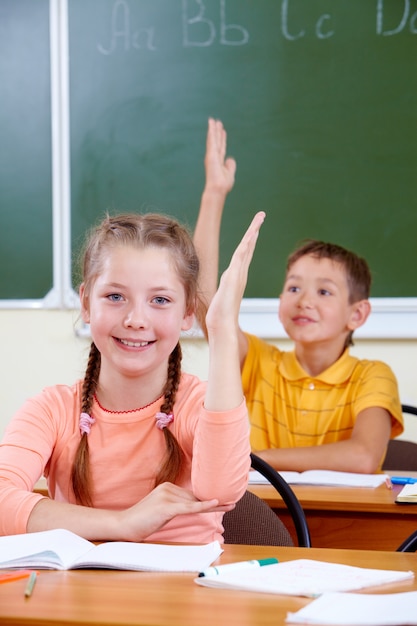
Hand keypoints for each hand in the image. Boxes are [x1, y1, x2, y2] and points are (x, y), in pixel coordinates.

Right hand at [118, 482, 234, 541]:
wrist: (124, 525)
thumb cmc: (142, 521)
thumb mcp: (162, 511)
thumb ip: (176, 506)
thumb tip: (192, 507)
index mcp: (167, 487)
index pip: (192, 494)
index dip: (208, 498)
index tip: (224, 499)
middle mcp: (168, 488)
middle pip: (196, 497)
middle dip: (215, 501)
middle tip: (233, 502)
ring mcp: (167, 496)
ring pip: (194, 503)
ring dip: (214, 505)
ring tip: (230, 505)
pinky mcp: (166, 507)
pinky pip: (188, 507)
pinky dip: (203, 506)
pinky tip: (215, 504)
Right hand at [204, 118, 235, 195]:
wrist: (218, 189)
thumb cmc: (223, 185)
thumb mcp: (230, 174)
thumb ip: (231, 166)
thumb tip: (230, 158)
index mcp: (219, 162)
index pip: (221, 148)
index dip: (222, 139)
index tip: (223, 131)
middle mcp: (214, 157)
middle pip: (216, 141)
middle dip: (217, 132)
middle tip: (217, 121)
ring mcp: (211, 155)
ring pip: (213, 139)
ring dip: (213, 129)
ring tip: (213, 120)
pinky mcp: (210, 154)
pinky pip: (212, 140)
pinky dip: (211, 132)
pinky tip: (212, 125)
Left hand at [206, 211, 265, 333]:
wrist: (222, 324)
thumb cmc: (219, 315)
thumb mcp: (220, 297)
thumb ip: (224, 291)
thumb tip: (224, 291)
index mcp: (237, 275)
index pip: (245, 253)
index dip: (250, 239)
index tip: (254, 228)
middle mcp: (240, 273)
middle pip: (249, 247)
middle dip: (255, 230)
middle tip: (261, 215)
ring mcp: (238, 275)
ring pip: (246, 249)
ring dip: (252, 233)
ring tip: (259, 220)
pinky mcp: (233, 278)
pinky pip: (240, 259)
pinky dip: (246, 247)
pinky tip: (249, 237)